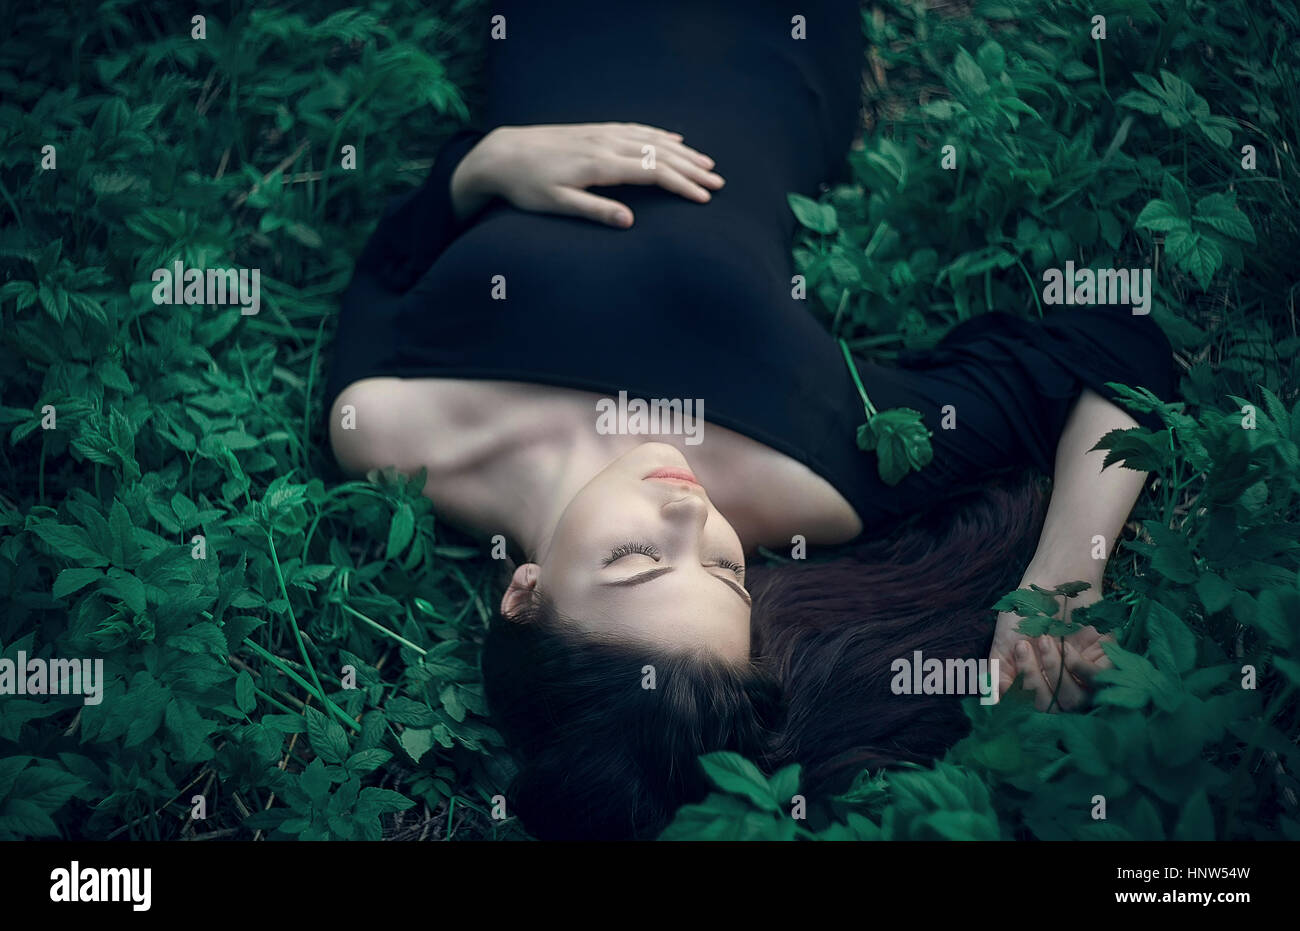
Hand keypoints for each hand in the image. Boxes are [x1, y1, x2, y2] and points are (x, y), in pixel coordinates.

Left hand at [450, 122, 724, 227]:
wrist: (502, 153)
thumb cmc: (527, 186)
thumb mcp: (557, 205)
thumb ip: (595, 211)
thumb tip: (629, 222)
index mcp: (600, 166)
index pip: (652, 174)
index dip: (682, 186)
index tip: (704, 197)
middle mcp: (606, 145)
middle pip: (659, 154)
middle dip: (692, 169)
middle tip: (719, 182)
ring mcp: (602, 135)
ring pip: (651, 140)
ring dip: (683, 152)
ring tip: (707, 163)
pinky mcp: (596, 131)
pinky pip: (636, 129)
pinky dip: (660, 135)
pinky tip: (674, 140)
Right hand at [988, 577, 1114, 711]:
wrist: (1050, 582)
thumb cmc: (1025, 613)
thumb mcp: (1004, 647)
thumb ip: (998, 677)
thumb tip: (996, 705)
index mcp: (1039, 687)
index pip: (1034, 709)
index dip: (1023, 690)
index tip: (1015, 653)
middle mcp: (1063, 686)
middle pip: (1053, 709)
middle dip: (1035, 679)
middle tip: (1026, 646)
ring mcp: (1086, 677)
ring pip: (1074, 700)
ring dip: (1055, 670)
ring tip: (1045, 641)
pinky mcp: (1107, 662)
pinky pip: (1097, 682)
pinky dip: (1079, 668)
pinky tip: (1068, 648)